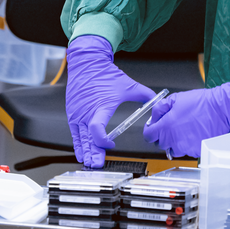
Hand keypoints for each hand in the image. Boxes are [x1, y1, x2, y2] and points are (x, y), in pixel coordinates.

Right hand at [65, 35, 153, 167]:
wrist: (86, 62)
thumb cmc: (105, 73)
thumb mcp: (128, 85)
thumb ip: (145, 95)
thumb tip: (157, 103)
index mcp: (100, 106)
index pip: (96, 129)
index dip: (103, 140)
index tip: (112, 144)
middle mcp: (86, 112)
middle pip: (87, 139)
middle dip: (93, 153)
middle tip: (97, 165)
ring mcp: (77, 114)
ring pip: (80, 138)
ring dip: (85, 151)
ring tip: (89, 163)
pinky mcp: (72, 113)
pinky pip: (74, 133)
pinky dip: (78, 144)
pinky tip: (81, 152)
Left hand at [143, 80, 229, 158]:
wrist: (221, 110)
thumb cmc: (201, 103)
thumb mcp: (175, 99)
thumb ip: (159, 109)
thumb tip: (153, 117)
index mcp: (166, 127)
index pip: (148, 136)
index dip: (149, 130)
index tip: (153, 127)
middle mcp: (174, 140)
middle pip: (159, 144)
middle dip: (162, 135)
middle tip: (170, 124)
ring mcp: (185, 148)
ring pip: (173, 148)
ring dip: (174, 141)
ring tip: (183, 128)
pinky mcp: (195, 151)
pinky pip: (186, 150)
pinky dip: (187, 143)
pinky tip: (192, 132)